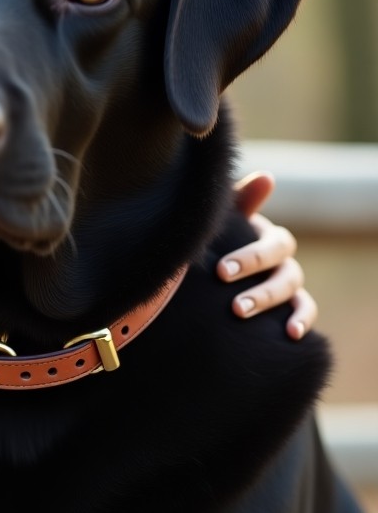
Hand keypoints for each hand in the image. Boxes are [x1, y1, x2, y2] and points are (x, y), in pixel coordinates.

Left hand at [217, 171, 317, 340]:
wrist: (207, 273)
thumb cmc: (215, 241)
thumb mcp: (223, 222)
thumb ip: (240, 202)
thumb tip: (265, 177)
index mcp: (268, 238)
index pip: (274, 245)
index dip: (251, 258)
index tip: (220, 272)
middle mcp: (283, 261)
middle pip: (286, 273)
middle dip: (260, 289)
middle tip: (233, 306)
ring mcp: (287, 284)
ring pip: (293, 292)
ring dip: (271, 304)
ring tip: (244, 316)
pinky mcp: (288, 306)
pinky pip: (305, 311)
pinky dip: (302, 321)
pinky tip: (292, 335)